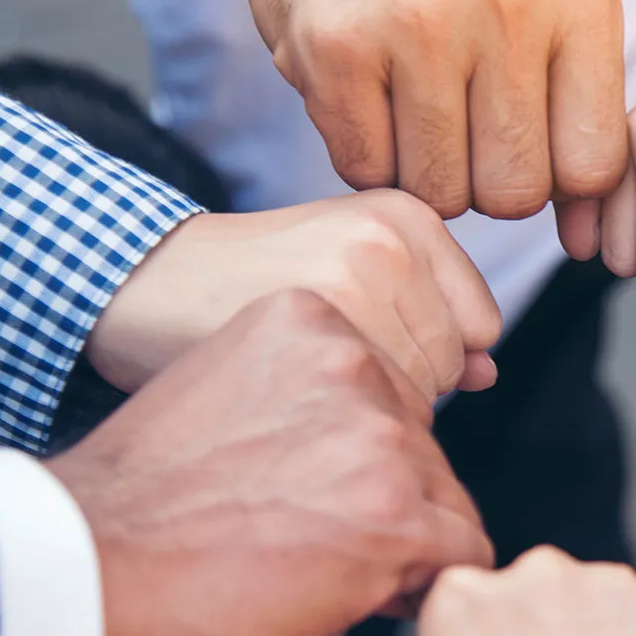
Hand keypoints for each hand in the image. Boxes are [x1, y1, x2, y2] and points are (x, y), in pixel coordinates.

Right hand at [50, 290, 495, 635]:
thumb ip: (311, 389)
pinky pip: (464, 551)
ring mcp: (378, 437)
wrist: (84, 566)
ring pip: (447, 498)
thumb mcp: (228, 392)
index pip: (390, 386)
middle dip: (386, 497)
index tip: (302, 487)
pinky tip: (356, 595)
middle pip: (424, 441)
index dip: (359, 453)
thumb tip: (422, 412)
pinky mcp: (395, 517)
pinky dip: (423, 585)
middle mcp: (352, 361)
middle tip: (306, 537)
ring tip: (316, 566)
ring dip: (401, 543)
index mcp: (309, 316)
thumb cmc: (142, 500)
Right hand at [88, 190, 501, 398]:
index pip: (480, 327)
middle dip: (399, 385)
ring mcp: (360, 275)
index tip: (359, 343)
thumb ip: (426, 315)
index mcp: (409, 217)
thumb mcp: (346, 271)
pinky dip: (345, 419)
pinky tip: (293, 393)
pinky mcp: (325, 318)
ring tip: (303, 372)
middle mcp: (392, 238)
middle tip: (320, 362)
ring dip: (369, 406)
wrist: (146, 284)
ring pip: (421, 392)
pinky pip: (380, 406)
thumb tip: (489, 372)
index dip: (426, 357)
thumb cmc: (248, 287)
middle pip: (452, 363)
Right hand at [245, 0, 626, 218]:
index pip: (592, 167)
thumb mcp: (545, 22)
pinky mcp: (337, 47)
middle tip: (458, 130)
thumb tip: (585, 245)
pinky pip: (367, 171)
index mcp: (578, 1)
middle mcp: (507, 5)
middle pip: (514, 194)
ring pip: (439, 193)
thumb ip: (578, 129)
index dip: (552, 181)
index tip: (522, 145)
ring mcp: (418, 24)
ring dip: (421, 174)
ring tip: (411, 108)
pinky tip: (367, 97)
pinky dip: (366, 155)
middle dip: (483, 186)